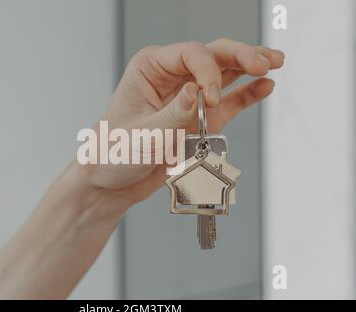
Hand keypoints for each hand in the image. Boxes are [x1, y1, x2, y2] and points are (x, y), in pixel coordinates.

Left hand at [86, 39, 283, 203]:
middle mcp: (170, 77)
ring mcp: (187, 97)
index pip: (189, 55)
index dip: (208, 72)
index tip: (211, 101)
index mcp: (149, 69)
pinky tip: (263, 87)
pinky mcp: (198, 119)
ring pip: (224, 74)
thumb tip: (197, 91)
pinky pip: (227, 102)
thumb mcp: (143, 135)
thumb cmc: (114, 153)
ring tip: (273, 63)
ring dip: (249, 68)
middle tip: (265, 62)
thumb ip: (173, 114)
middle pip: (212, 55)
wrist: (111, 181)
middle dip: (240, 56)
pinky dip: (245, 95)